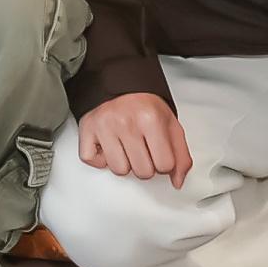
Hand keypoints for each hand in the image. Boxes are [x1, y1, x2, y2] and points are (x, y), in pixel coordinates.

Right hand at [72, 89, 192, 185]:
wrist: (120, 85)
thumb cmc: (145, 106)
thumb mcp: (171, 126)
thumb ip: (181, 156)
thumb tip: (177, 181)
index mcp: (151, 120)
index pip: (165, 166)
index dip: (164, 162)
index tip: (159, 150)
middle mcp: (126, 122)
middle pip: (142, 172)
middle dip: (145, 164)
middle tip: (142, 147)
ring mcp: (104, 126)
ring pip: (119, 170)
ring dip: (124, 163)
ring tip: (126, 146)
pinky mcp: (87, 128)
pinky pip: (92, 160)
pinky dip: (99, 158)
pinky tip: (108, 146)